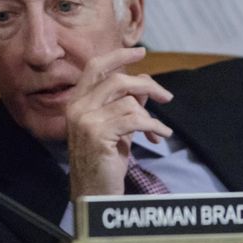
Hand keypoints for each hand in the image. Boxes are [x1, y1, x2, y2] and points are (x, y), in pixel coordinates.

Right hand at [66, 47, 172, 197]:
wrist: (92, 191)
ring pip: (129, 101)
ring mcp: (85, 120)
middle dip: (147, 85)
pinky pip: (135, 119)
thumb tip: (144, 86)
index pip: (95, 67)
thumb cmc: (103, 161)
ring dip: (151, 117)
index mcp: (77, 102)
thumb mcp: (115, 127)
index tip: (140, 51)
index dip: (118, 56)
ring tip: (157, 131)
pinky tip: (159, 136)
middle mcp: (77, 107)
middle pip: (117, 80)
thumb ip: (124, 104)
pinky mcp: (97, 133)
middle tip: (166, 97)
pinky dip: (153, 127)